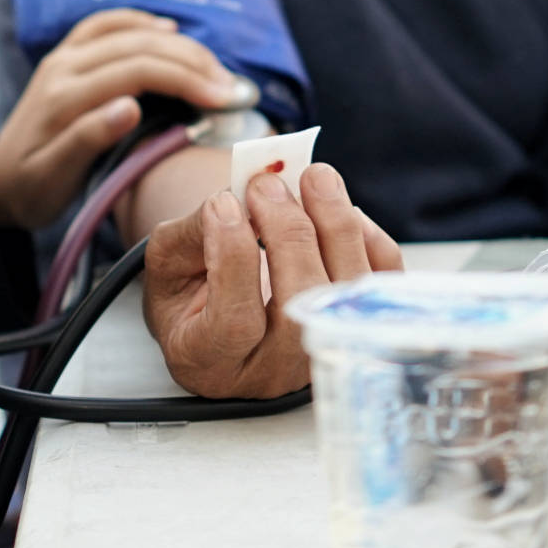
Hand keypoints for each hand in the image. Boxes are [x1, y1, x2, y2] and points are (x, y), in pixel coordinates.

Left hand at [0, 9, 237, 229]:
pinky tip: (169, 29)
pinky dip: (139, 21)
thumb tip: (130, 106)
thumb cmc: (31, 187)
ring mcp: (64, 56)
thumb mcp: (54, 177)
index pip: (137, 72)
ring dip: (177, 44)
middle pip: (140, 47)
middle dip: (193, 62)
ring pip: (129, 32)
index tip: (225, 99)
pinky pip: (105, 24)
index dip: (186, 80)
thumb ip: (88, 139)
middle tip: (233, 87)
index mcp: (63, 96)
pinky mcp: (67, 55)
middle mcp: (63, 66)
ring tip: (214, 66)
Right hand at [143, 164, 400, 397]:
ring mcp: (321, 353)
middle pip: (297, 309)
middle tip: (267, 185)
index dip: (233, 259)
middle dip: (288, 235)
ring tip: (314, 177)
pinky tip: (337, 205)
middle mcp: (271, 370)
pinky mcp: (358, 329)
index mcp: (211, 361)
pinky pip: (380, 283)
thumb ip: (190, 236)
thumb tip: (231, 203)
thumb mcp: (167, 266)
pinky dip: (366, 236)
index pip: (233, 323)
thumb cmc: (188, 291)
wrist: (222, 314)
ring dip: (335, 226)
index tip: (223, 204)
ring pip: (345, 294)